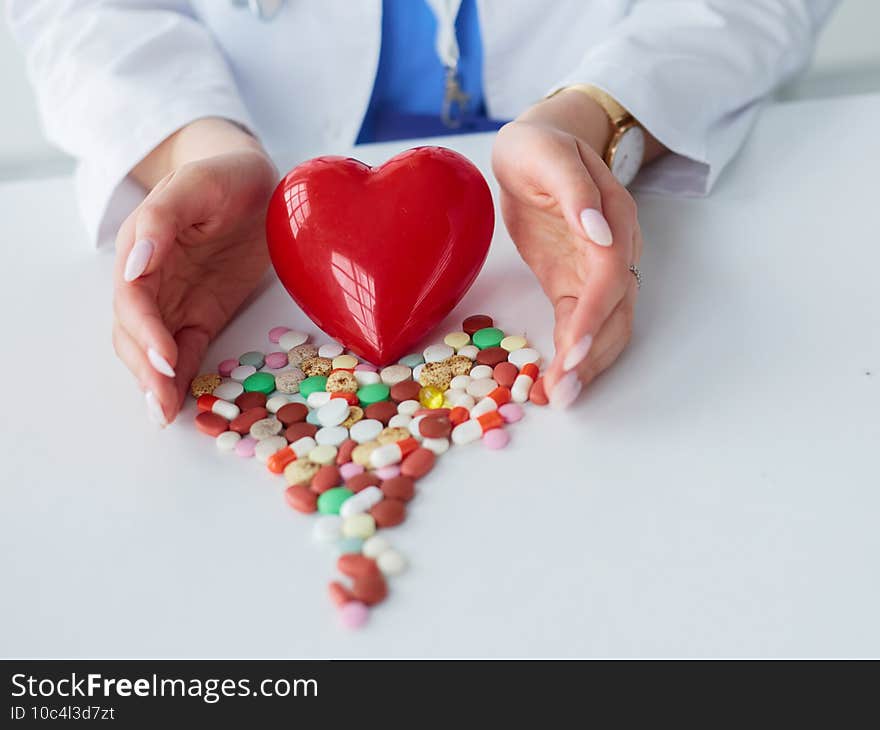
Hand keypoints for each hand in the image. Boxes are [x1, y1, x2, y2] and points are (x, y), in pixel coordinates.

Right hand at [113, 144, 277, 425]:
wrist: (257, 181)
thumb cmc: (225, 175)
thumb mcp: (195, 184)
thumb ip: (161, 219)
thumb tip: (134, 265)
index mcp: (142, 248)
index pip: (134, 300)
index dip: (145, 332)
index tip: (165, 358)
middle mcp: (152, 279)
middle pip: (136, 332)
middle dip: (146, 369)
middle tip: (162, 404)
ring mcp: (177, 299)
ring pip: (154, 347)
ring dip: (157, 381)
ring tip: (164, 414)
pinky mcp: (203, 313)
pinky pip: (188, 348)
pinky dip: (183, 375)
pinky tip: (182, 401)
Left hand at [492, 91, 651, 407]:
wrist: (538, 147)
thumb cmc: (539, 146)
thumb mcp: (546, 153)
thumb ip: (574, 190)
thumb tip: (597, 230)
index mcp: (612, 215)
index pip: (610, 273)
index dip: (596, 313)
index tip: (574, 349)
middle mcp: (614, 248)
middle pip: (617, 310)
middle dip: (594, 354)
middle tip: (564, 393)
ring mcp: (596, 270)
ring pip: (608, 325)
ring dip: (588, 364)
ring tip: (561, 397)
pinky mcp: (574, 283)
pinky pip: (582, 323)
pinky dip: (574, 353)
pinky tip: (556, 379)